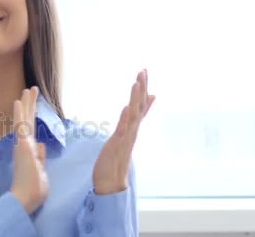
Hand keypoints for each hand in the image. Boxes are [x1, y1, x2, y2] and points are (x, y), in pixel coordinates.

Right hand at [10, 86, 48, 214]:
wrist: (26, 198)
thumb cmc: (34, 189)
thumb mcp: (40, 170)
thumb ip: (40, 157)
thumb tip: (42, 145)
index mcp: (29, 150)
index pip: (31, 129)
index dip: (31, 115)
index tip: (31, 104)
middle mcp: (24, 145)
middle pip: (27, 120)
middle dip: (29, 104)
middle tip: (30, 89)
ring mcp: (22, 144)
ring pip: (24, 119)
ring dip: (26, 104)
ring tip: (27, 89)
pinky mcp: (22, 145)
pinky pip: (20, 126)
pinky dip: (18, 113)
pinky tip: (18, 101)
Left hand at [92, 69, 155, 193]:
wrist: (111, 184)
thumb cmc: (113, 161)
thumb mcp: (120, 140)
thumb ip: (125, 127)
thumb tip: (129, 115)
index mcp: (131, 129)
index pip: (140, 106)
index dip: (142, 89)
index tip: (144, 72)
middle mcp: (131, 132)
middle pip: (139, 106)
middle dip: (141, 88)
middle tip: (143, 70)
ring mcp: (126, 138)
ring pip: (133, 115)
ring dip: (135, 98)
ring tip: (137, 82)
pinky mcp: (118, 146)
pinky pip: (123, 130)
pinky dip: (126, 118)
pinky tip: (127, 107)